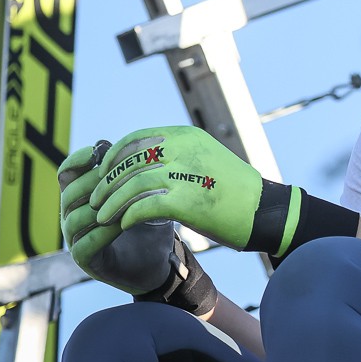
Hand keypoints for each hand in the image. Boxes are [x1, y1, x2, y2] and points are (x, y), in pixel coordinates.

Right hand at [59, 141, 172, 293]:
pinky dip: (102, 233)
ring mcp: (76, 241)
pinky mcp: (86, 262)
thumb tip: (133, 144)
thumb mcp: (143, 191)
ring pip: (73, 219)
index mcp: (82, 197)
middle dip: (92, 183)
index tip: (97, 151)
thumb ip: (134, 172)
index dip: (77, 160)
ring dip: (99, 209)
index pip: (66, 173)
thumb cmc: (148, 220)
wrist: (159, 259)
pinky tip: (122, 224)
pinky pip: (84, 245)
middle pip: (69, 194)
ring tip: (122, 201)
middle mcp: (72, 217)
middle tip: (117, 178)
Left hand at [90, 126, 297, 254]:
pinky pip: (144, 205)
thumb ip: (179, 156)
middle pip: (130, 160)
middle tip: (95, 198)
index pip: (138, 139)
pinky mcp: (186, 201)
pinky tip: (121, 224)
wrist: (265, 211)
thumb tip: (147, 163)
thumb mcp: (206, 159)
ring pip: (132, 183)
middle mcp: (184, 150)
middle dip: (107, 180)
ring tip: (101, 216)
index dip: (114, 155)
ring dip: (112, 201)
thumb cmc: (235, 190)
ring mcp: (185, 174)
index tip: (103, 172)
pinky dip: (127, 215)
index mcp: (187, 137)